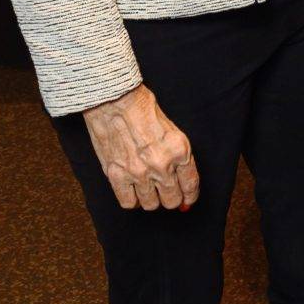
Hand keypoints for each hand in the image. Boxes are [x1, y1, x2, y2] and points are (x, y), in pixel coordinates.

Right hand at [82, 82, 199, 211]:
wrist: (113, 99)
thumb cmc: (142, 107)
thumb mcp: (171, 130)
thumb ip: (178, 157)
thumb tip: (182, 184)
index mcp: (179, 150)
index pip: (190, 185)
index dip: (189, 196)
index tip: (187, 199)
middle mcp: (161, 164)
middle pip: (172, 200)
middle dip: (171, 198)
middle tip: (165, 191)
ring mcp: (138, 172)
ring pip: (151, 204)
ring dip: (151, 198)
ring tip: (147, 187)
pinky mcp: (117, 175)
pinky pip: (128, 203)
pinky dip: (132, 199)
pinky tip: (132, 189)